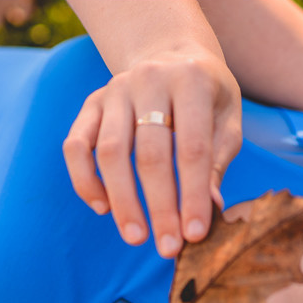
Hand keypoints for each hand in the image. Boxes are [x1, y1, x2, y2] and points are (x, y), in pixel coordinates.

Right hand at [62, 47, 241, 257]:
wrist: (172, 54)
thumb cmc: (207, 98)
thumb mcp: (226, 121)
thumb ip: (217, 161)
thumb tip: (210, 207)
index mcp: (191, 81)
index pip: (191, 149)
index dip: (192, 195)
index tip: (195, 235)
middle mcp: (149, 80)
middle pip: (149, 154)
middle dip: (159, 207)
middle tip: (168, 248)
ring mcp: (114, 90)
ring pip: (109, 152)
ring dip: (122, 201)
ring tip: (136, 237)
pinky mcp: (91, 103)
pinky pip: (76, 145)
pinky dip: (85, 180)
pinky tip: (102, 208)